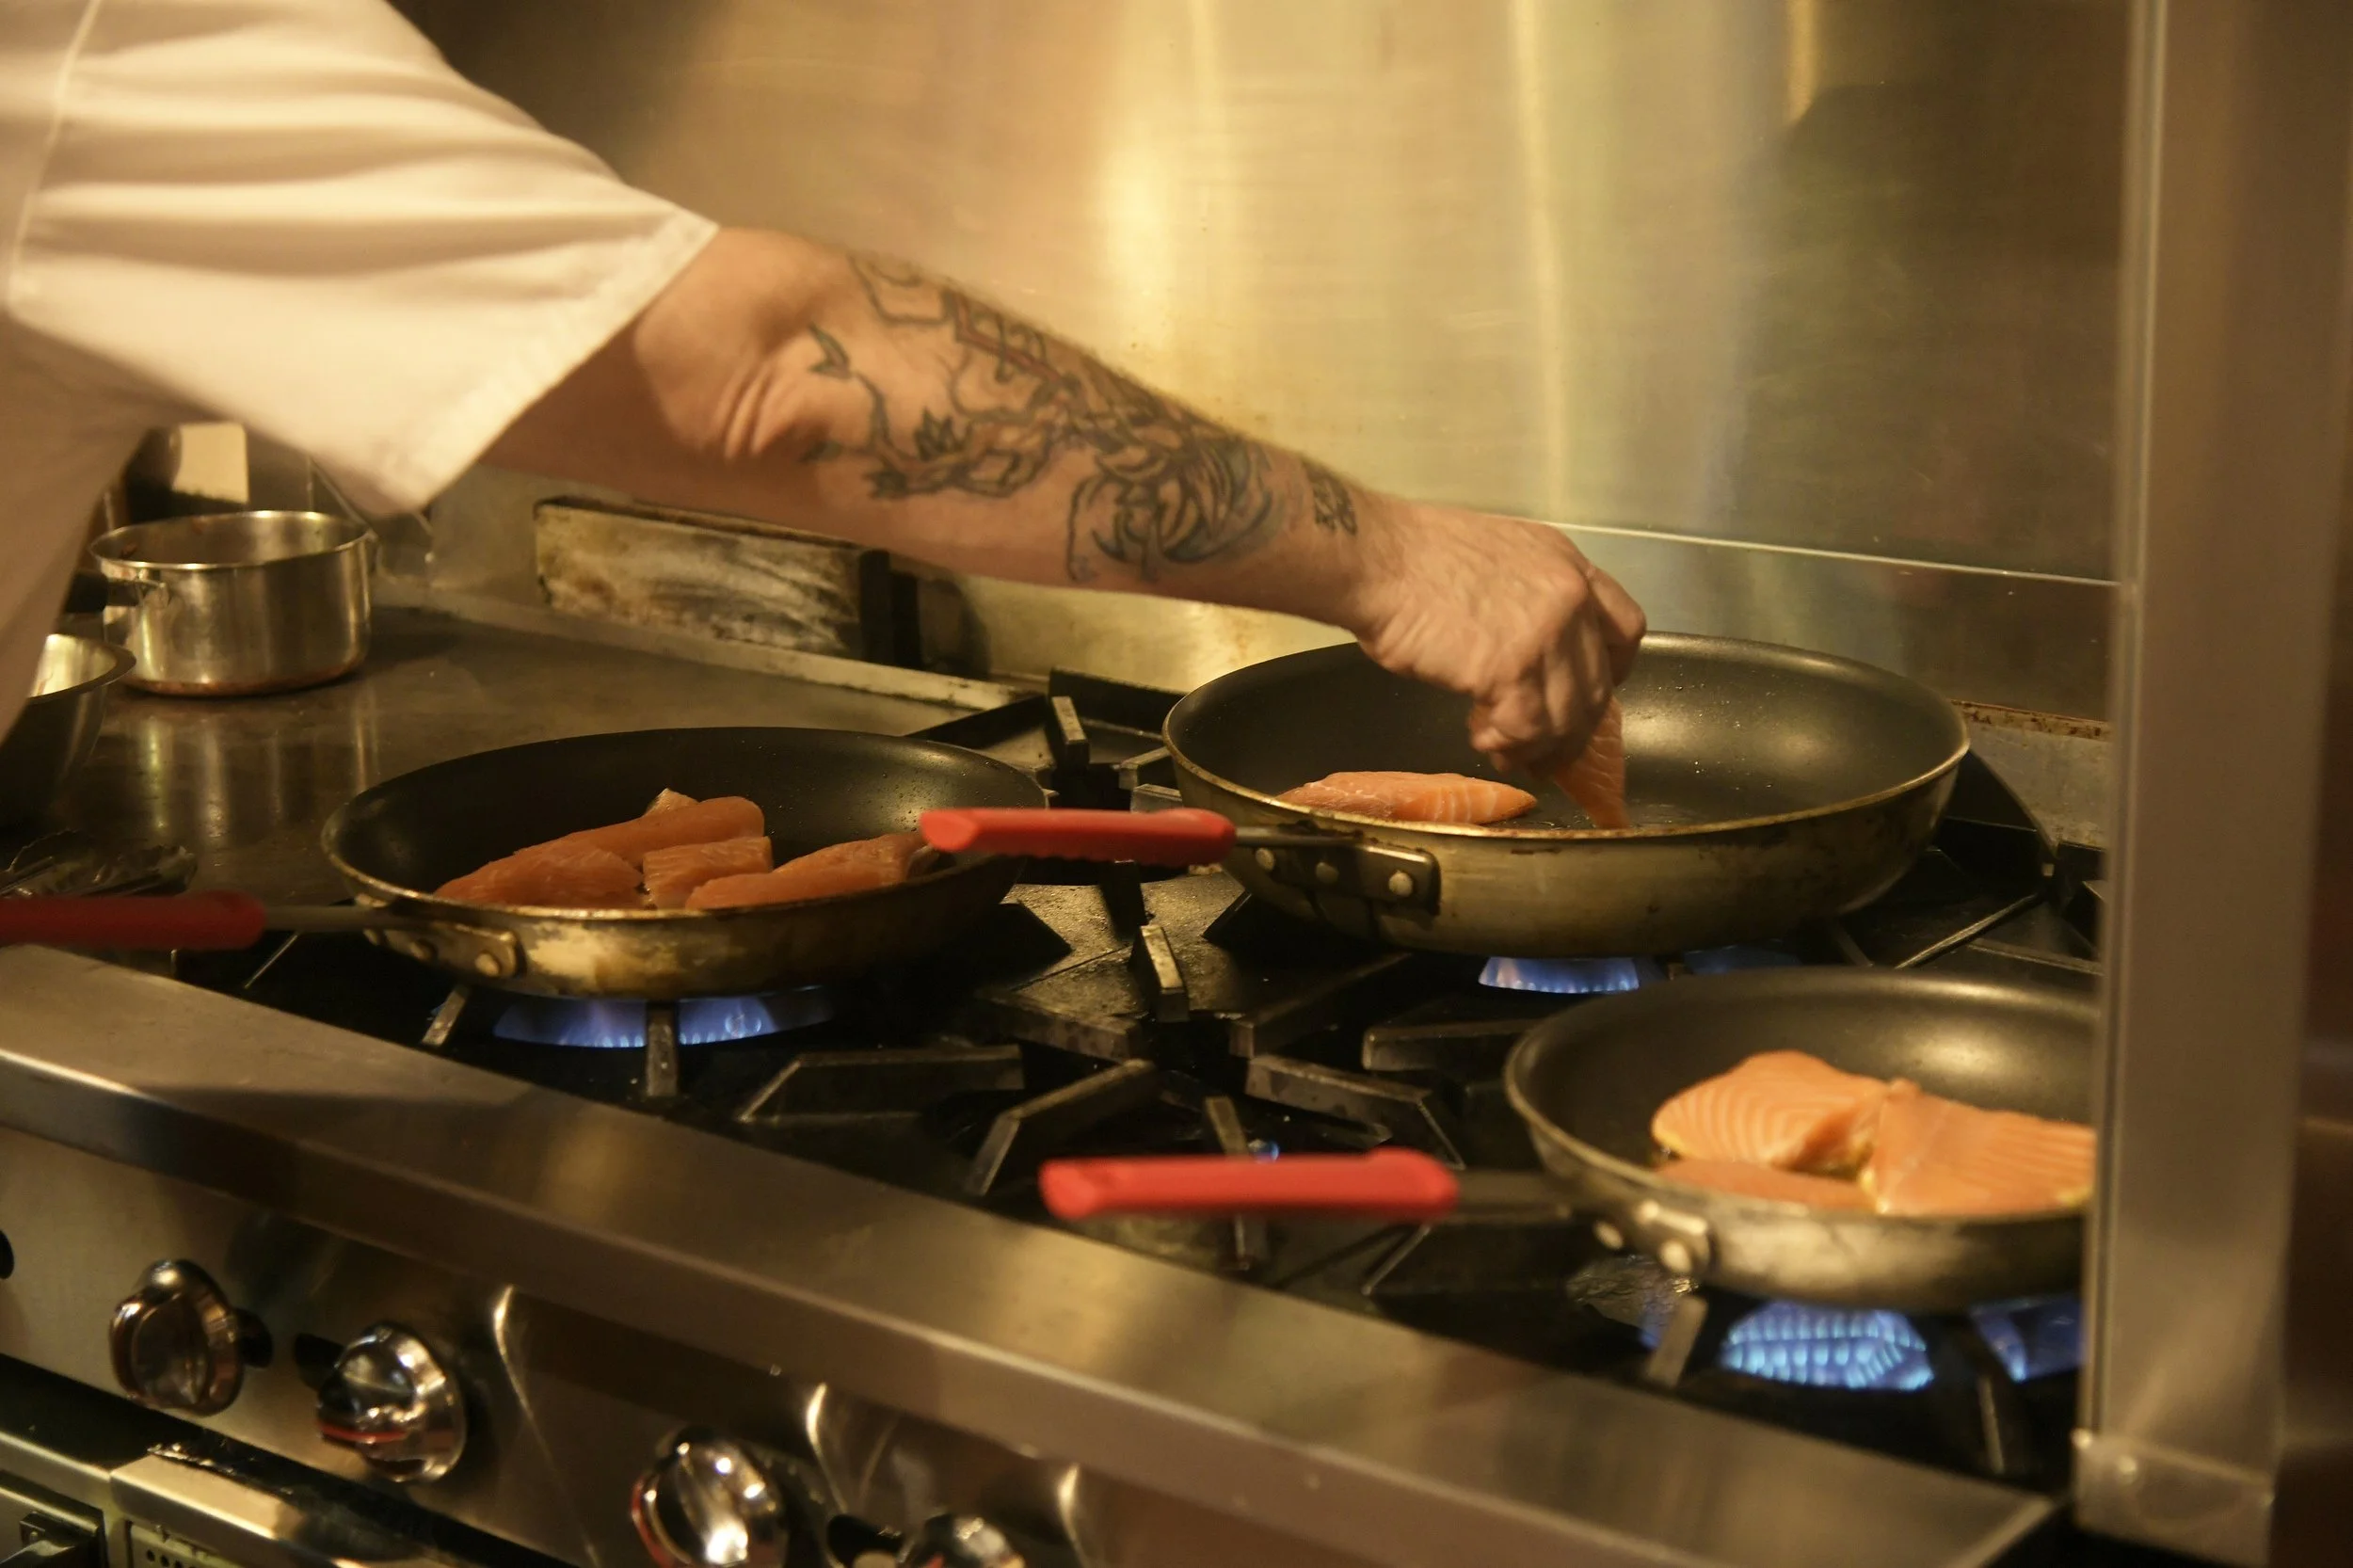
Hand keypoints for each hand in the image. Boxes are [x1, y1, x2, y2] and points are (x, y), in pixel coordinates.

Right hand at [1346, 500, 1646, 772]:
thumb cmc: (1413, 557)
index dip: (1611, 672)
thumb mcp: (1497, 558)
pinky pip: (1526, 728)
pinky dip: (1505, 743)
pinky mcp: (1513, 669)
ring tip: (1503, 750)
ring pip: (1566, 716)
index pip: (1625, 628)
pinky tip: (1480, 738)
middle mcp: (1569, 596)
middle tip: (1543, 750)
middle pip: (1597, 684)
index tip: (1588, 696)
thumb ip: (1528, 599)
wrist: (1378, 560)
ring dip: (1536, 745)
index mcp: (1567, 563)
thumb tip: (1527, 654)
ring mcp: (1546, 633)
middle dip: (1572, 728)